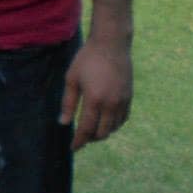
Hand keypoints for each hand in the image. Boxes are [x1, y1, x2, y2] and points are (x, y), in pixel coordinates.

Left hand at [60, 34, 132, 150]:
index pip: (87, 129)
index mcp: (95, 100)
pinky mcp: (129, 97)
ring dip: (102, 133)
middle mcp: (111, 104)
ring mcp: (122, 101)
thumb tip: (64, 123)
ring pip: (114, 128)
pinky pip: (123, 119)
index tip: (73, 148)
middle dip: (90, 139)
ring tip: (91, 130)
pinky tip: (106, 122)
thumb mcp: (72, 79)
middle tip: (81, 138)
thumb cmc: (87, 59)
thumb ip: (68, 103)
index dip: (79, 141)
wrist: (111, 44)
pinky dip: (114, 125)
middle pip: (102, 133)